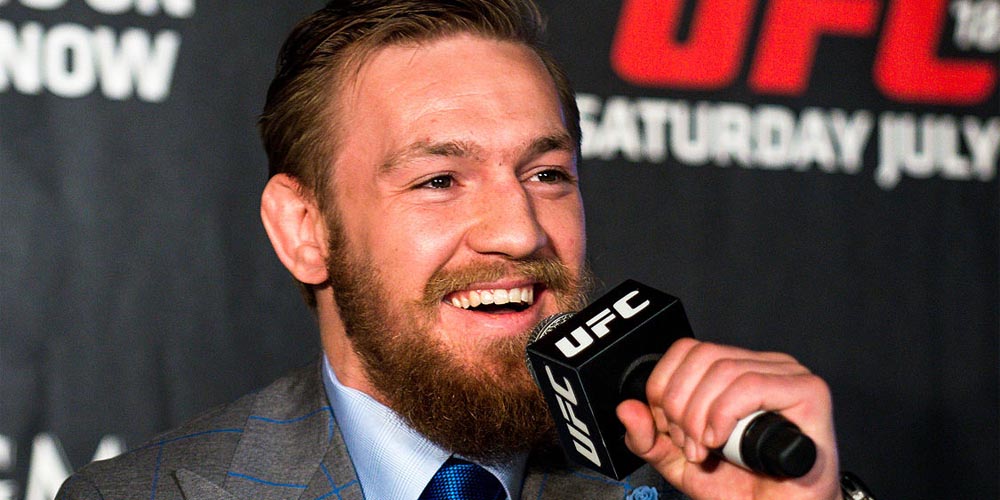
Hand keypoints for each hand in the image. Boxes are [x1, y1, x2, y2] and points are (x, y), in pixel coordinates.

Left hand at [616, 338, 841, 499]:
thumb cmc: (743, 490)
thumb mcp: (679, 463)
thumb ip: (649, 438)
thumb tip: (626, 408)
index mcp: (736, 371)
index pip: (687, 349)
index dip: (665, 387)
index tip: (667, 428)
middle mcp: (763, 366)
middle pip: (702, 357)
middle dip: (680, 406)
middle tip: (688, 445)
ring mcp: (788, 376)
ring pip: (723, 370)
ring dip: (700, 417)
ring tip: (704, 450)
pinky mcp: (809, 393)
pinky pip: (751, 385)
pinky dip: (724, 414)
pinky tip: (721, 440)